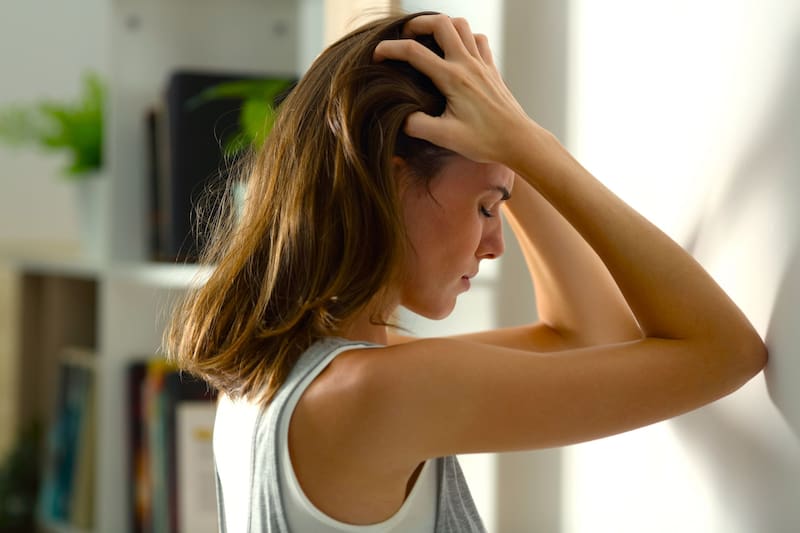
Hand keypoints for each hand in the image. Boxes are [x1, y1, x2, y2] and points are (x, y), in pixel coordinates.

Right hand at [373, 14, 536, 163]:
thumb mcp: (445, 138)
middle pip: (441, 23)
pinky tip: (456, 50)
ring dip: (441, 25)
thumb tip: (399, 116)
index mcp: (453, 78)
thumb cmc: (484, 141)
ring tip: (427, 38)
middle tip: (404, 37)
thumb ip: (417, 125)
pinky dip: (464, 36)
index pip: (414, 52)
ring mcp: (482, 64)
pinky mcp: (491, 69)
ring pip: (461, 26)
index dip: (390, 49)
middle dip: (418, 24)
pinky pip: (477, 39)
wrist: (518, 141)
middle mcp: (468, 64)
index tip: (376, 55)